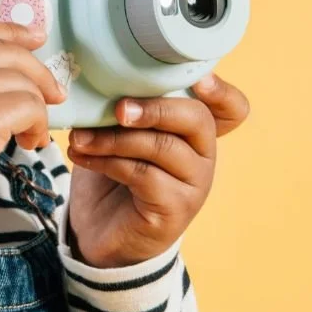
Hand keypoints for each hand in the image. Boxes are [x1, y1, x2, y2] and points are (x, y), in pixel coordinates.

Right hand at [0, 17, 64, 242]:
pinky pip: (29, 107)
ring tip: (29, 136)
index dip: (11, 33)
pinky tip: (28, 144)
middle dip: (37, 73)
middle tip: (53, 96)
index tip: (37, 40)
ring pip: (22, 81)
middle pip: (4, 51)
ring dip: (36, 109)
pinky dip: (37, 125)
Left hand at [64, 73, 249, 267]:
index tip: (199, 80)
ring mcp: (194, 185)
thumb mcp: (119, 135)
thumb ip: (126, 109)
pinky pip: (145, 175)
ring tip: (80, 138)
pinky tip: (82, 157)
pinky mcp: (175, 209)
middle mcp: (203, 156)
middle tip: (117, 110)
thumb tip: (102, 79)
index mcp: (194, 132)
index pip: (231, 109)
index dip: (222, 91)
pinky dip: (108, 162)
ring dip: (115, 139)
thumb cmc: (111, 175)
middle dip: (154, 109)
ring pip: (163, 147)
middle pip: (197, 119)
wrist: (97, 232)